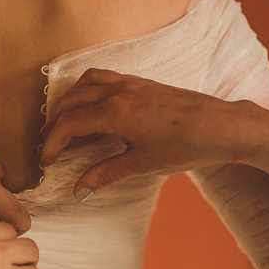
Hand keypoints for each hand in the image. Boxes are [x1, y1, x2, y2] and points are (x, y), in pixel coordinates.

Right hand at [42, 68, 262, 197]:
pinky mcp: (142, 82)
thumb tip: (79, 191)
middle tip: (51, 147)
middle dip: (55, 123)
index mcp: (116, 112)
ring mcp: (131, 83)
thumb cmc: (187, 145)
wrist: (223, 126)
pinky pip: (103, 77)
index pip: (70, 123)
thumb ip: (106, 173)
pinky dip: (87, 90)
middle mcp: (119, 91)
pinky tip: (92, 107)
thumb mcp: (143, 164)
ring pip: (85, 84)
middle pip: (71, 101)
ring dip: (69, 102)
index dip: (52, 143)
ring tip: (65, 124)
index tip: (46, 161)